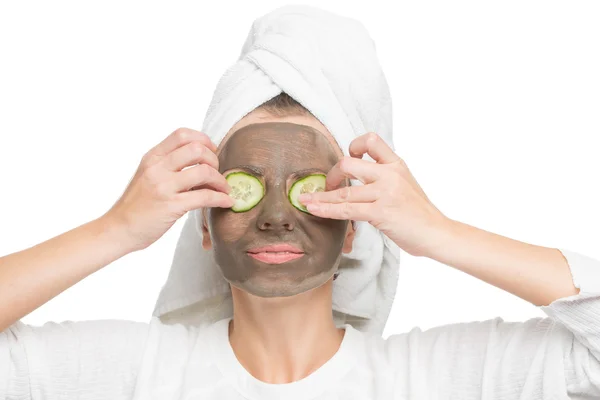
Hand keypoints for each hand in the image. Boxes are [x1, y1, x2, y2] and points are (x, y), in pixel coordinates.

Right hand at [103, 127, 234, 250]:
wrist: (118, 229)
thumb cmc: (136, 205)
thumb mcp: (147, 176)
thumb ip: (168, 165)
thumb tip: (200, 162)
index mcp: (152, 157)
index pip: (181, 134)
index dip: (203, 139)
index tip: (211, 151)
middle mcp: (157, 168)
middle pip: (196, 149)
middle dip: (214, 159)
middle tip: (217, 172)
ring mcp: (163, 187)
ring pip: (204, 171)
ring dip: (220, 180)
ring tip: (224, 189)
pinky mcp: (171, 206)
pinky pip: (205, 197)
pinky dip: (221, 199)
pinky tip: (227, 202)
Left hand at [298, 132, 450, 256]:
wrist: (436, 232)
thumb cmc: (419, 214)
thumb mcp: (405, 185)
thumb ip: (385, 177)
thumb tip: (360, 180)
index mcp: (396, 164)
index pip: (371, 140)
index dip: (354, 146)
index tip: (348, 158)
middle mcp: (390, 174)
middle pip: (349, 163)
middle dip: (332, 175)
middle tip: (327, 186)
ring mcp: (385, 193)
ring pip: (343, 191)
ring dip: (321, 197)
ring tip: (305, 200)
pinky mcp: (380, 212)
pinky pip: (346, 209)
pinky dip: (326, 210)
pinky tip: (314, 210)